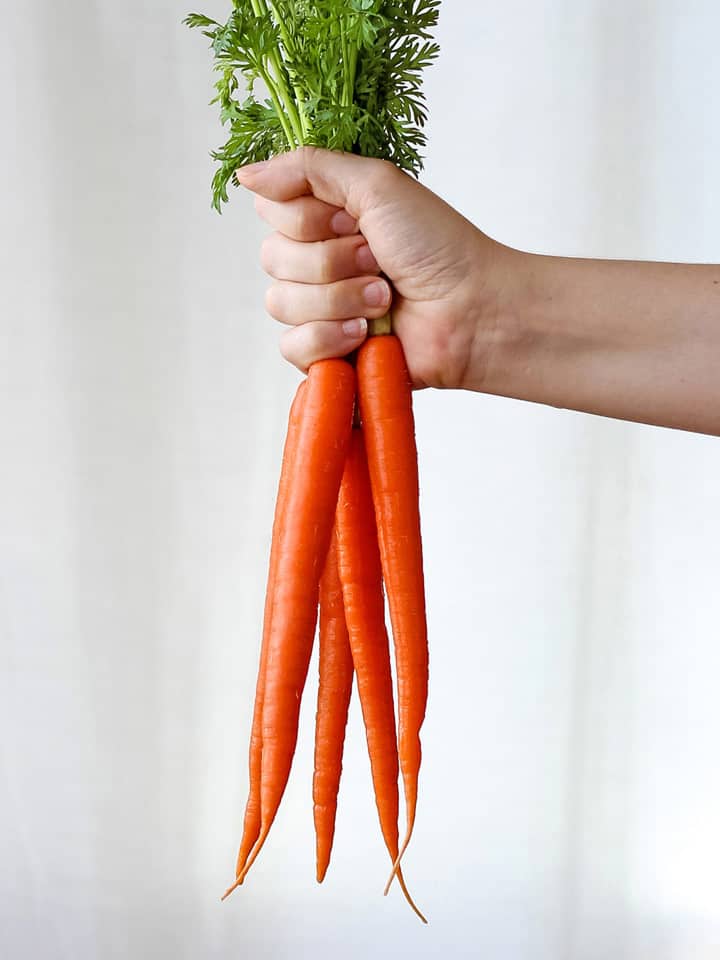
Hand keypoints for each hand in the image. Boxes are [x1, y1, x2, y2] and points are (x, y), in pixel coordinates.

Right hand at [235, 147, 511, 389]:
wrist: (471, 310)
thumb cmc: (437, 245)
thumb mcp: (376, 184)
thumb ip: (308, 168)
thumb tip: (245, 174)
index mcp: (325, 219)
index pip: (271, 212)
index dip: (308, 220)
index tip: (354, 222)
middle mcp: (317, 262)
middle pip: (273, 259)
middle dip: (330, 261)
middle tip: (378, 262)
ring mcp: (320, 310)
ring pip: (281, 303)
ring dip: (339, 299)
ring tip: (384, 299)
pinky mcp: (327, 354)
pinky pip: (292, 347)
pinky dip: (329, 339)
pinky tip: (366, 335)